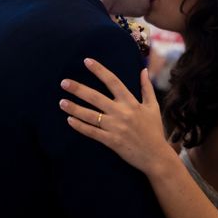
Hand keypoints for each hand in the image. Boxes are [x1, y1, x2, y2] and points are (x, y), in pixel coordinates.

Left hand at [60, 58, 172, 174]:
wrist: (156, 156)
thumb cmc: (154, 130)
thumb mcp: (153, 107)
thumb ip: (146, 88)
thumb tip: (143, 70)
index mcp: (131, 102)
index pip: (113, 82)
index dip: (99, 70)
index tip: (86, 61)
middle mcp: (121, 112)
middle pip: (96, 97)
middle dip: (78, 89)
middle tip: (64, 82)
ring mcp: (115, 127)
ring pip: (90, 115)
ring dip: (74, 108)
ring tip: (61, 102)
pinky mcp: (111, 141)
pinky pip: (92, 132)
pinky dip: (80, 126)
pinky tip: (69, 120)